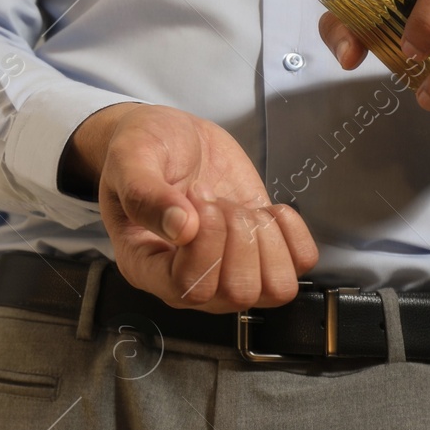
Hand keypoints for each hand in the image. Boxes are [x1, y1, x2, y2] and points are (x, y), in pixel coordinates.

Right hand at [63, 104, 317, 311]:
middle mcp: (188, 280)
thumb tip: (183, 229)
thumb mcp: (130, 159)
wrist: (168, 136)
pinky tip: (265, 209)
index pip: (190, 289)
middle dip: (237, 235)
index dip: (207, 247)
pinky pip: (299, 264)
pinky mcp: (260, 251)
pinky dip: (292, 234)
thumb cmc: (142, 149)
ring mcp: (228, 270)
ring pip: (275, 288)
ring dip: (266, 240)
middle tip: (215, 198)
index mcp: (147, 267)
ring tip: (239, 207)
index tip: (196, 199)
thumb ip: (144, 194)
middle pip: (238, 293)